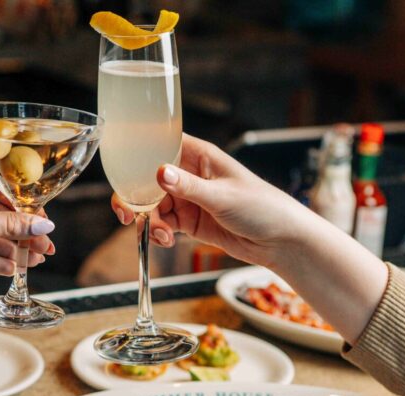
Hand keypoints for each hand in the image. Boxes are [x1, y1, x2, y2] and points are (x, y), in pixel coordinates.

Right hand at [111, 134, 315, 267]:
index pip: (161, 146)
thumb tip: (159, 173)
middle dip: (135, 197)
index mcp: (200, 157)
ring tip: (159, 234)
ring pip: (153, 206)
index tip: (123, 172)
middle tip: (126, 214)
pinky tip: (166, 240)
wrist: (281, 241)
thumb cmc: (262, 207)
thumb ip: (189, 187)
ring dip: (149, 221)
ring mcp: (189, 199)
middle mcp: (190, 175)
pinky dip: (159, 233)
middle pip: (149, 181)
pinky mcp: (190, 222)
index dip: (139, 156)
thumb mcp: (222, 196)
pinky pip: (164, 224)